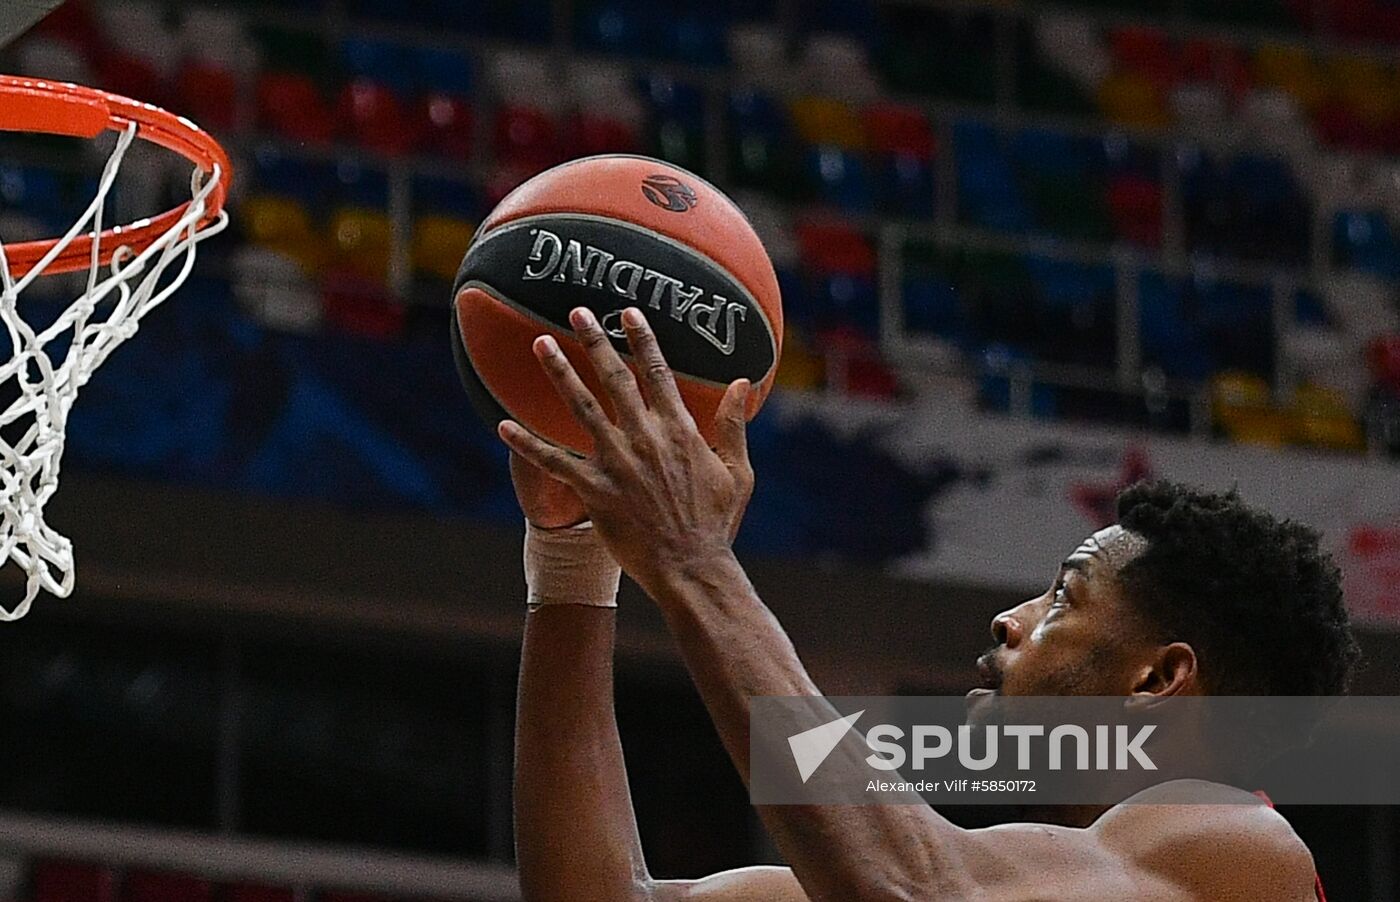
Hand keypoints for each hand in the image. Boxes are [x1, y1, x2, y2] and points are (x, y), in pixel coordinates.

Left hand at [497, 306, 754, 594]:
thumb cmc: (716, 523)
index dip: (642, 339)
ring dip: (558, 372)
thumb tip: (742, 382)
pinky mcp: (594, 490)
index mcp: (679, 430)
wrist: (691, 568)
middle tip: (576, 311)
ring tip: (540, 344)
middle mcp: (645, 437)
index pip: (657, 373)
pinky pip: (553, 462)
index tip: (628, 313)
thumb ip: (734, 424)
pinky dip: (526, 444)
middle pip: (614, 378)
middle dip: (595, 340)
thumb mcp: (737, 471)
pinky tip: (502, 425)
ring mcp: (617, 462)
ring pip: (580, 407)